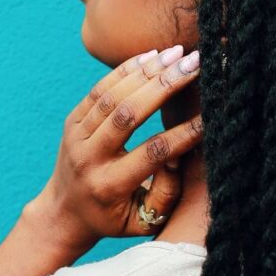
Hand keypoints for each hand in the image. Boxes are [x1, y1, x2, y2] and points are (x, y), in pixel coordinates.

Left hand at [28, 45, 203, 251]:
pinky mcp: (72, 121)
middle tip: (196, 65)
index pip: (152, 153)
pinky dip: (125, 69)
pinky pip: (99, 89)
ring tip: (178, 54)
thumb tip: (179, 154)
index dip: (185, 133)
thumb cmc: (114, 218)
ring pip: (112, 95)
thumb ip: (166, 193)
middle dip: (165, 86)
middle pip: (129, 114)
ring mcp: (76, 136)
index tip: (212, 115)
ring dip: (147, 71)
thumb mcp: (143, 222)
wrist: (64, 212)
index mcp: (108, 186)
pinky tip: (152, 56)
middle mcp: (89, 158)